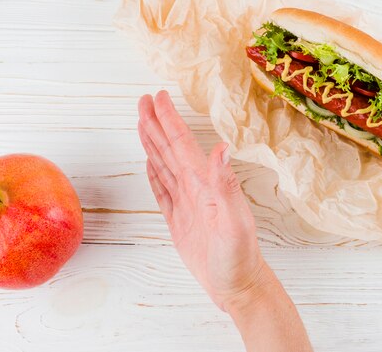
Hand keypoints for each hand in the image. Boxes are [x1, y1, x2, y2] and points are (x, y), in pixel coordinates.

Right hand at [137, 91, 266, 310]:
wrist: (237, 285)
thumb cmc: (239, 257)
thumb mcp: (234, 221)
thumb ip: (226, 184)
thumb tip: (221, 147)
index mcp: (205, 184)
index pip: (182, 145)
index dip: (169, 120)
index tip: (158, 97)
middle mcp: (196, 188)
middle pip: (170, 149)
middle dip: (156, 124)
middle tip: (143, 101)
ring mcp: (187, 202)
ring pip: (164, 165)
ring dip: (153, 143)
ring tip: (142, 123)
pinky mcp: (180, 219)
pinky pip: (163, 190)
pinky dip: (154, 174)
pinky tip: (150, 161)